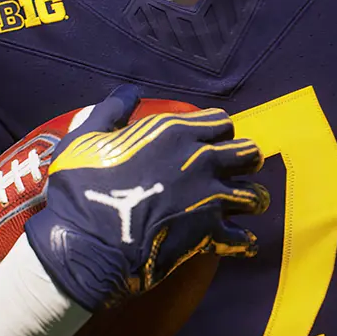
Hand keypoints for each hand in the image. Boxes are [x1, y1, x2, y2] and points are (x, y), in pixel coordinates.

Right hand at [25, 86, 268, 311]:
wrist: (84, 243)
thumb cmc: (81, 188)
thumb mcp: (86, 138)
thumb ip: (111, 111)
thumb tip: (128, 92)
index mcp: (175, 133)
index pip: (222, 121)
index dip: (218, 132)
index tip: (211, 143)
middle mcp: (201, 161)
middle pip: (249, 153)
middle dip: (244, 161)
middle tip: (232, 172)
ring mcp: (210, 199)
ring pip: (255, 195)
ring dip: (250, 200)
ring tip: (241, 207)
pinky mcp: (210, 235)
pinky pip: (244, 238)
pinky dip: (243, 242)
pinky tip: (240, 243)